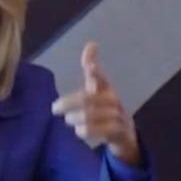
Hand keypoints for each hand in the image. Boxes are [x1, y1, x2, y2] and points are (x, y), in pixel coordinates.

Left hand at [51, 42, 140, 165]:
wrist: (125, 136)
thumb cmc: (106, 110)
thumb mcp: (97, 90)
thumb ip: (91, 70)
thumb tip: (91, 44)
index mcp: (106, 88)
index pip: (99, 77)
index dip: (94, 71)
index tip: (91, 64)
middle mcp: (113, 100)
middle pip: (89, 99)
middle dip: (70, 103)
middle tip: (54, 108)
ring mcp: (119, 116)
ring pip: (93, 114)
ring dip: (77, 118)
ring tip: (68, 121)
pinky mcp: (120, 131)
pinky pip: (104, 129)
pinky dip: (88, 130)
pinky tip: (79, 131)